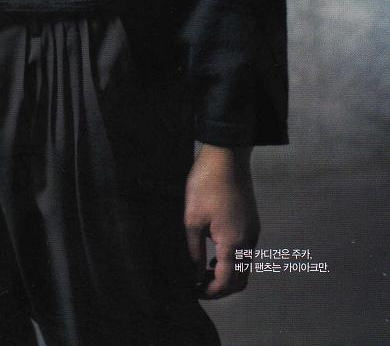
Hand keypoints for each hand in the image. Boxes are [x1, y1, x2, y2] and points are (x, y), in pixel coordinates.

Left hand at [184, 144, 259, 297]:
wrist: (227, 154)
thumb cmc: (206, 184)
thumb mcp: (192, 219)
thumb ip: (194, 251)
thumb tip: (195, 273)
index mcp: (233, 243)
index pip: (227, 282)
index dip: (211, 292)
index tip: (194, 291)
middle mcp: (249, 241)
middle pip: (241, 280)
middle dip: (222, 288)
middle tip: (200, 284)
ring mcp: (253, 231)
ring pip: (245, 266)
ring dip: (228, 274)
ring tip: (205, 269)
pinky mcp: (252, 222)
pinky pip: (246, 252)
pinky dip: (233, 260)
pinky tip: (216, 251)